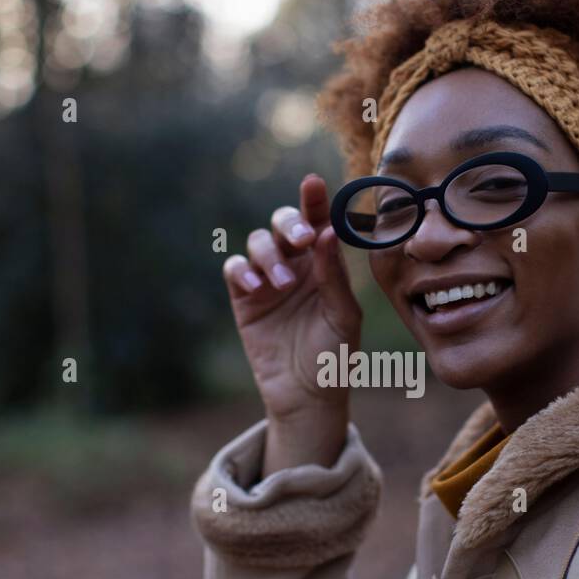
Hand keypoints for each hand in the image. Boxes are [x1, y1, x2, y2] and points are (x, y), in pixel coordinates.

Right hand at [221, 174, 362, 470]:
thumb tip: (326, 232)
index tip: (313, 183)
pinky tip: (256, 286)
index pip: (318, 222)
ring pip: (257, 243)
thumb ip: (334, 275)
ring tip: (280, 283)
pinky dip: (242, 271)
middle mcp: (295, 265)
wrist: (307, 395)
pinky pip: (235, 270)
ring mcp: (267, 280)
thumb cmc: (334, 356)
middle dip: (289, 223)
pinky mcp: (244, 298)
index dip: (314, 200)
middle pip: (283, 224)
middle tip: (300, 239)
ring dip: (268, 256)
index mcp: (323, 264)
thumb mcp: (343, 315)